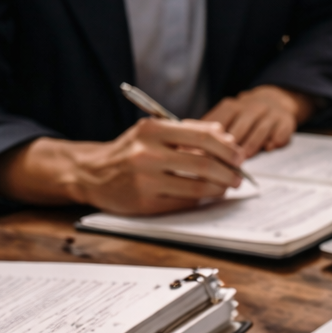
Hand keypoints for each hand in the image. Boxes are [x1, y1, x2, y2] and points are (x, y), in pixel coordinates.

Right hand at [0, 119, 244, 214]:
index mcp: (152, 130)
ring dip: (220, 188)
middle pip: (205, 163)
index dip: (228, 148)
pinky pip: (185, 202)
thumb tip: (225, 136)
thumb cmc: (130, 151)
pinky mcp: (145, 202)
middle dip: (229, 171)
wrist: (91, 173)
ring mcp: (146, 179)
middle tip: (238, 176)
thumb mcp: (153, 132)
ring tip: (226, 186)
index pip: (203, 137)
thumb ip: (189, 131)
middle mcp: (147, 153)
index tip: (240, 156)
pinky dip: (201, 199)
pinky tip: (205, 195)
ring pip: (199, 186)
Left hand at [204, 85, 313, 157]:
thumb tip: (191, 149)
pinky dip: (273, 142)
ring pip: (258, 132)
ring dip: (249, 148)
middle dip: (229, 149)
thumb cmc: (244, 115)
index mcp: (232, 106)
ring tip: (241, 162)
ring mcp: (270, 114)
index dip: (210, 140)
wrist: (277, 99)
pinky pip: (279, 134)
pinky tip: (267, 149)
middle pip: (238, 129)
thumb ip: (211, 130)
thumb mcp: (227, 115)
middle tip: (220, 165)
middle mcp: (251, 107)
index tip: (202, 155)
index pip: (219, 122)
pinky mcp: (286, 122)